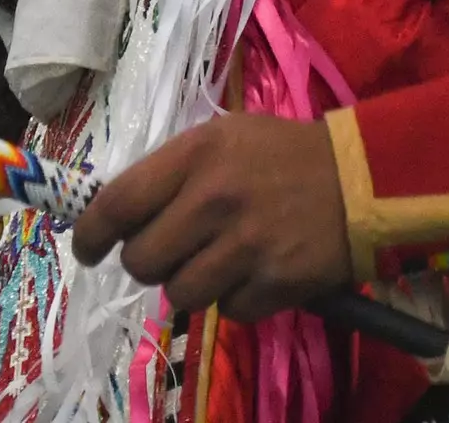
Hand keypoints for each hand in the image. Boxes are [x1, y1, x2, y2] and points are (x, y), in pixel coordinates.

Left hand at [70, 114, 352, 320]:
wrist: (362, 178)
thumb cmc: (282, 154)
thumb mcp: (221, 138)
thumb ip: (171, 171)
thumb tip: (118, 212)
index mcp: (194, 155)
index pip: (118, 203)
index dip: (90, 234)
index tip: (86, 250)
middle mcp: (213, 200)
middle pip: (142, 259)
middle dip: (147, 262)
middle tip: (168, 253)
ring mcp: (246, 245)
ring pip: (179, 294)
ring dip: (189, 285)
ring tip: (214, 263)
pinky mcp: (276, 283)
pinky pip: (227, 311)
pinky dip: (233, 300)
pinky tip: (252, 274)